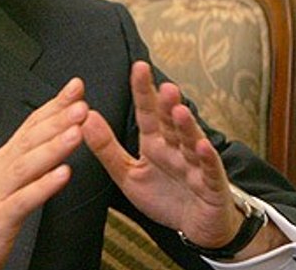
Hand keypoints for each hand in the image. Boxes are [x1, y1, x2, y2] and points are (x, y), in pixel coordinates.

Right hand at [0, 78, 87, 269]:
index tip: (76, 87)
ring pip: (26, 165)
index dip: (53, 105)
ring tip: (77, 131)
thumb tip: (48, 140)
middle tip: (81, 102)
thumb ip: (25, 163)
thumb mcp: (4, 185)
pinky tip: (63, 176)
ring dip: (53, 146)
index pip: (30, 126)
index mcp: (3, 162)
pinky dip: (43, 187)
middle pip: (29, 139)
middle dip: (56, 119)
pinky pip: (23, 201)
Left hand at [78, 61, 247, 249]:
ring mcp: (196, 165)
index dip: (143, 91)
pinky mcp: (211, 185)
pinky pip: (208, 170)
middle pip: (171, 122)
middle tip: (164, 85)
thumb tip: (84, 117)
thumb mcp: (127, 174)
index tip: (138, 68)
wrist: (196, 227)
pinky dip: (206, 158)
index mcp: (155, 143)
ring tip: (179, 110)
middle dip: (168, 104)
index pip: (148, 112)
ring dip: (185, 126)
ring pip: (190, 141)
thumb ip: (106, 148)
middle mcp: (176, 148)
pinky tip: (200, 147)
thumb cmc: (165, 197)